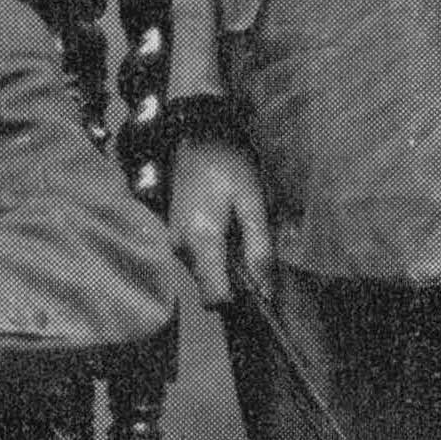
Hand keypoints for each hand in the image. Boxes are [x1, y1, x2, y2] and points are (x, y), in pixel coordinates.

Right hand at [167, 130, 271, 308]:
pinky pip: (198, 260)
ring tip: (241, 235)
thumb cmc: (228, 165)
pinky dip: (216, 255)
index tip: (259, 288)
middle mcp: (182, 247)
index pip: (214, 297)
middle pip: (211, 287)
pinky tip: (227, 230)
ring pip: (205, 274)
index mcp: (201, 240)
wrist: (196, 140)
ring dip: (226, 266)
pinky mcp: (174, 237)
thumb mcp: (252, 201)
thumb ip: (258, 246)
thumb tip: (265, 288)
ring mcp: (175, 242)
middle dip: (235, 280)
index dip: (239, 299)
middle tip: (255, 251)